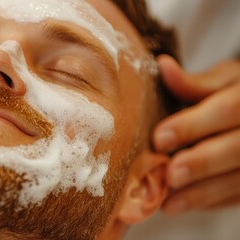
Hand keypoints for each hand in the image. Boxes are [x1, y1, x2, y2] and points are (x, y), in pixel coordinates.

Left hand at [153, 55, 239, 215]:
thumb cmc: (237, 91)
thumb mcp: (224, 79)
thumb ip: (194, 82)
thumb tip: (163, 67)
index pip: (228, 109)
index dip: (193, 125)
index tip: (160, 138)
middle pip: (238, 149)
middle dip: (202, 163)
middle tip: (170, 174)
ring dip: (204, 193)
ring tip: (170, 203)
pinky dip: (212, 201)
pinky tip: (183, 205)